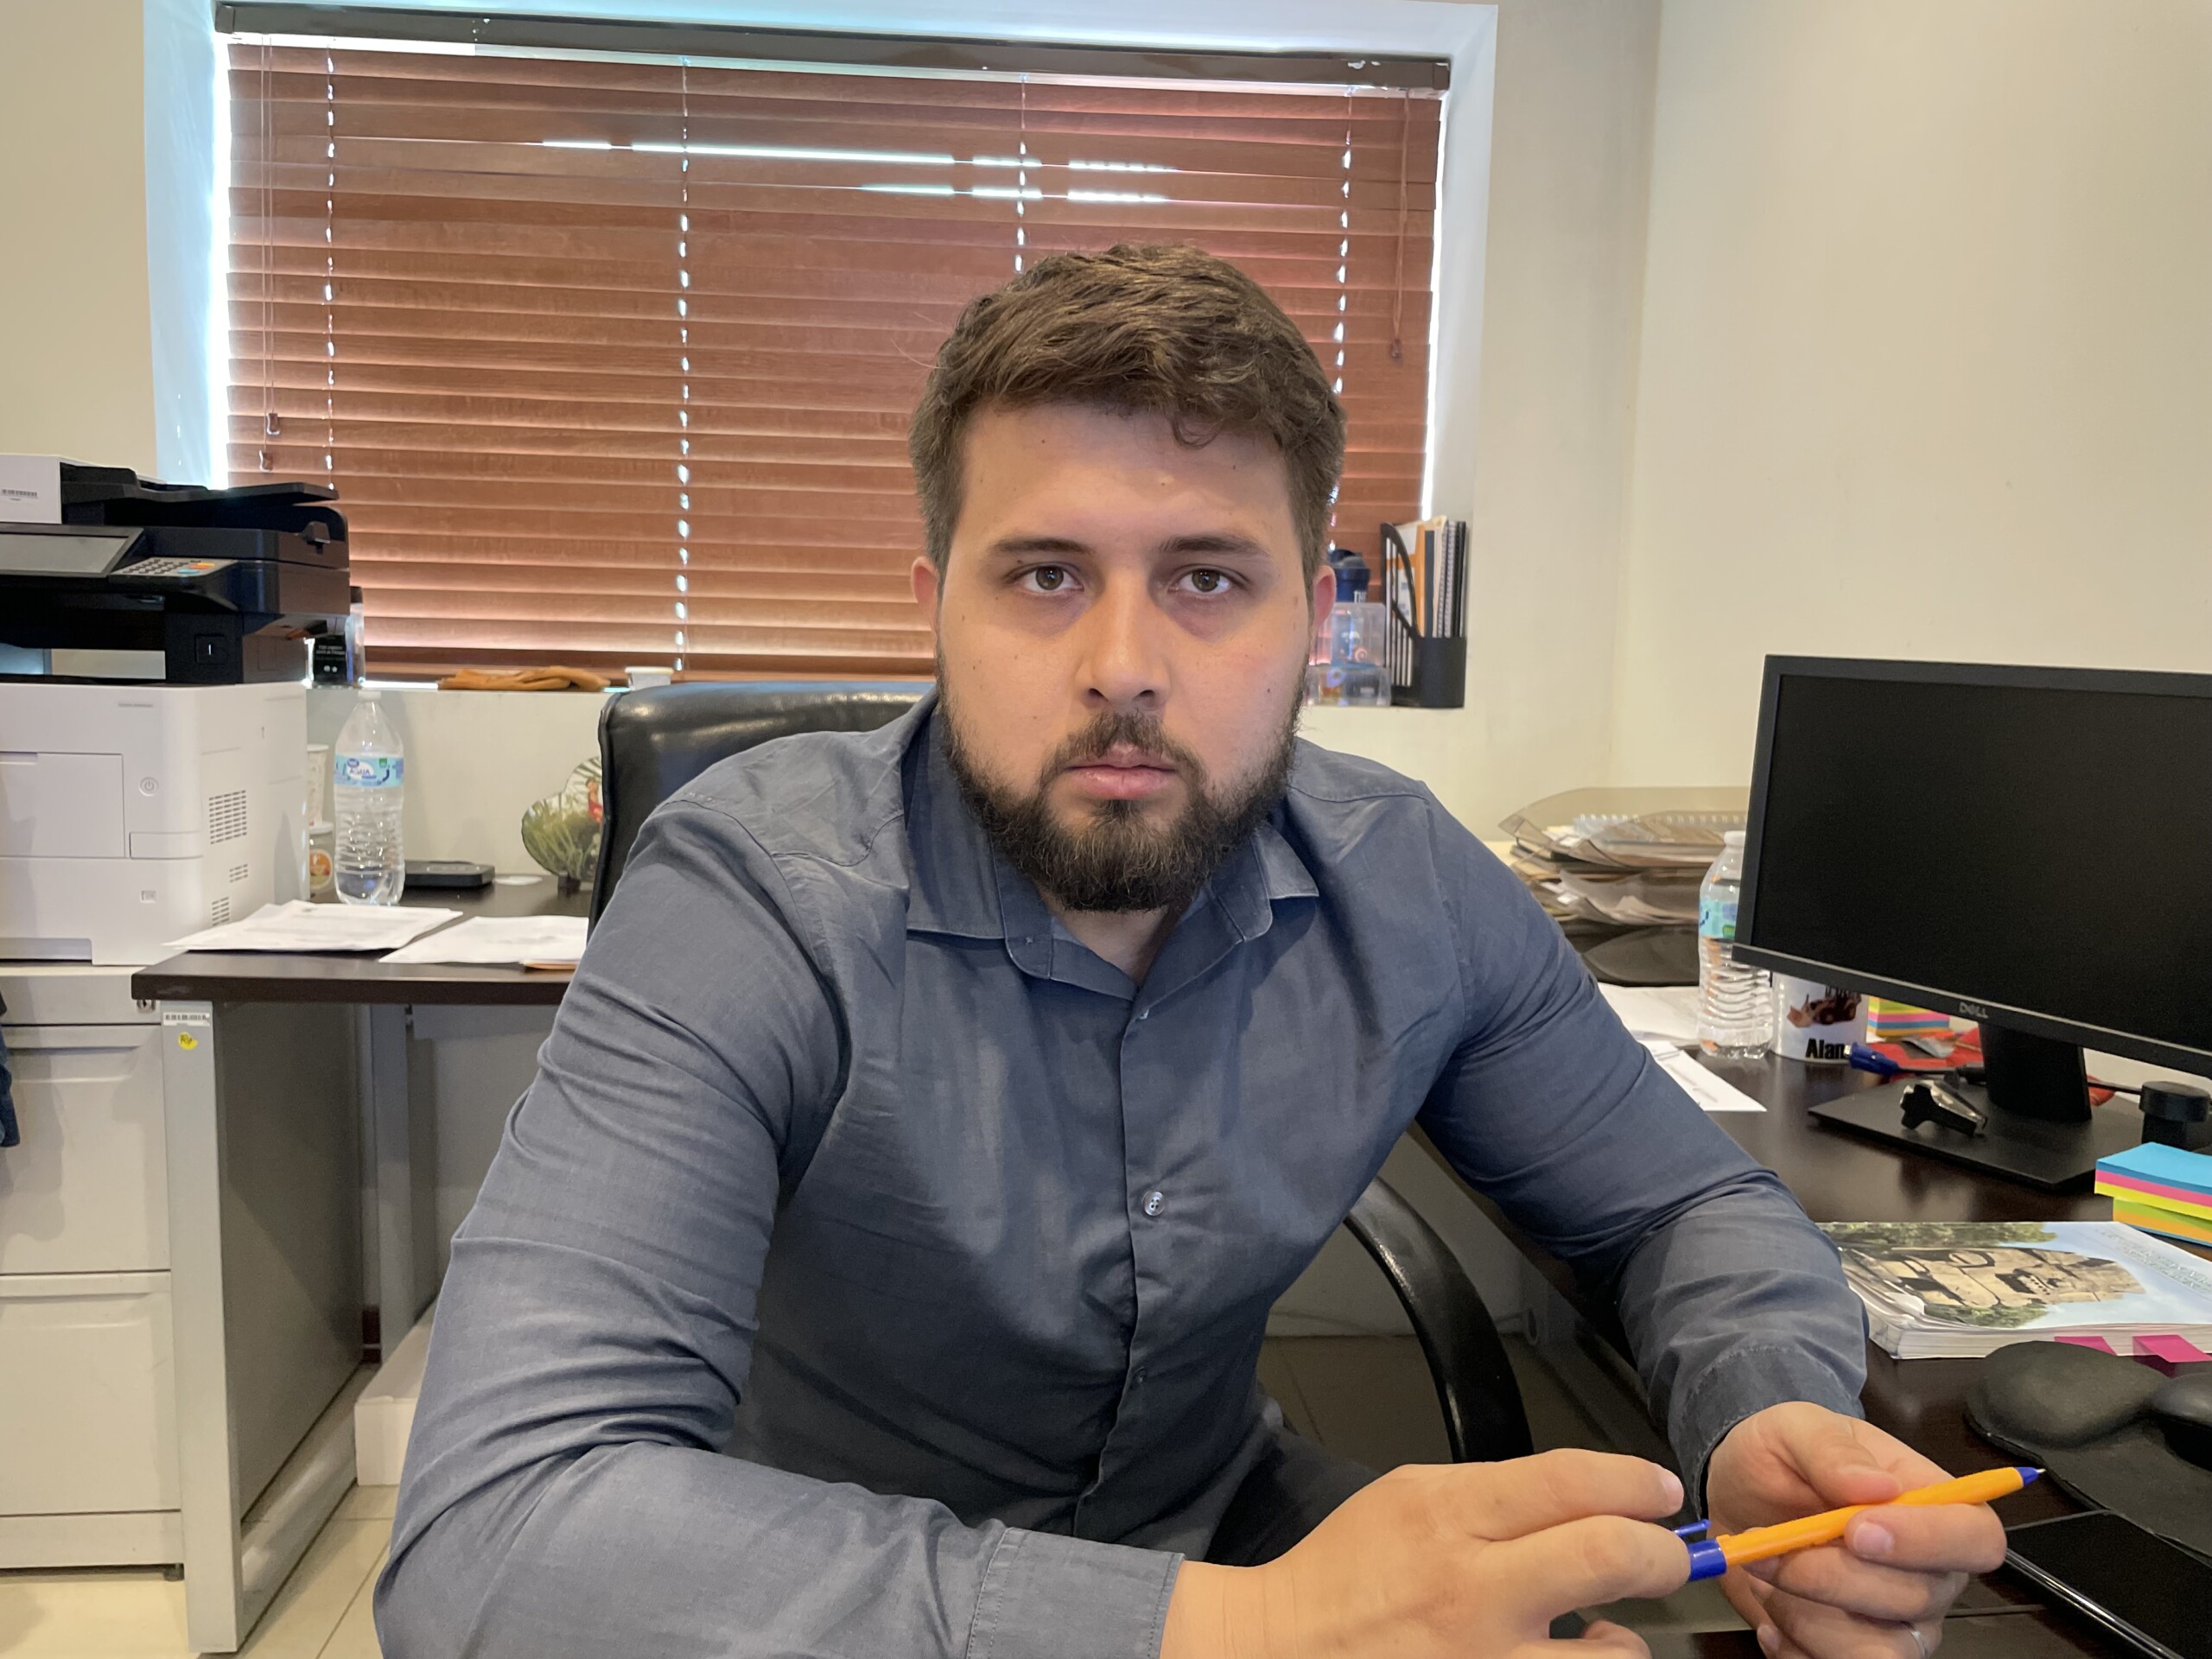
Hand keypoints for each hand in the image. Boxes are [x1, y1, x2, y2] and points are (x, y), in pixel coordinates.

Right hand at [1160, 1449, 1691, 1658]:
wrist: (1285, 1650)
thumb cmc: (1349, 1573)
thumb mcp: (1409, 1496)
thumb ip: (1493, 1493)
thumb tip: (1587, 1497)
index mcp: (1449, 1516)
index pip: (1572, 1482)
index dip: (1637, 1483)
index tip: (1661, 1493)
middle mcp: (1474, 1589)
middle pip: (1611, 1555)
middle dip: (1663, 1554)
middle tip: (1669, 1555)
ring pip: (1615, 1650)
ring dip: (1628, 1637)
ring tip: (1609, 1629)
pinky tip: (1568, 1658)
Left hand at [1704, 1403, 2007, 1657]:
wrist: (1737, 1499)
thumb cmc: (1781, 1460)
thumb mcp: (1795, 1428)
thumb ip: (1831, 1449)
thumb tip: (1876, 1485)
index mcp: (1933, 1507)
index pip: (1975, 1537)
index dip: (1926, 1541)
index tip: (1855, 1529)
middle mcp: (1930, 1575)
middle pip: (1919, 1597)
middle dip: (1834, 1576)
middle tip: (1772, 1548)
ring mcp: (1897, 1623)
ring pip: (1881, 1650)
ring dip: (1808, 1617)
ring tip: (1767, 1575)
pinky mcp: (1856, 1653)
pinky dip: (1794, 1651)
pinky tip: (1769, 1617)